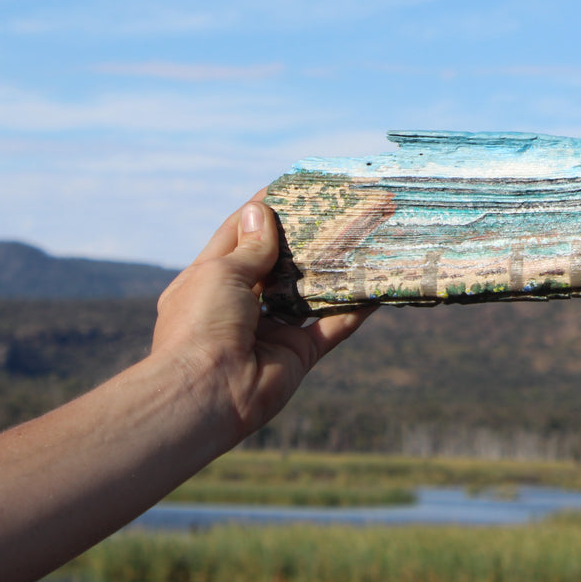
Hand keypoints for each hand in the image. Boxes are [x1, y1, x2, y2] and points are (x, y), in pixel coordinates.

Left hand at [151, 191, 373, 439]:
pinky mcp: (299, 353)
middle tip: (338, 210)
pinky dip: (355, 308)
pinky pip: (332, 326)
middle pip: (279, 263)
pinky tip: (378, 286)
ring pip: (309, 293)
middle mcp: (241, 304)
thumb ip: (251, 247)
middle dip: (306, 238)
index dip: (265, 211)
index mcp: (210, 281)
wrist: (207, 394)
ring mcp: (272, 330)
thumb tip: (263, 212)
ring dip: (333, 270)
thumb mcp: (221, 273)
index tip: (294, 187)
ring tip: (363, 240)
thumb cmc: (202, 324)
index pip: (240, 236)